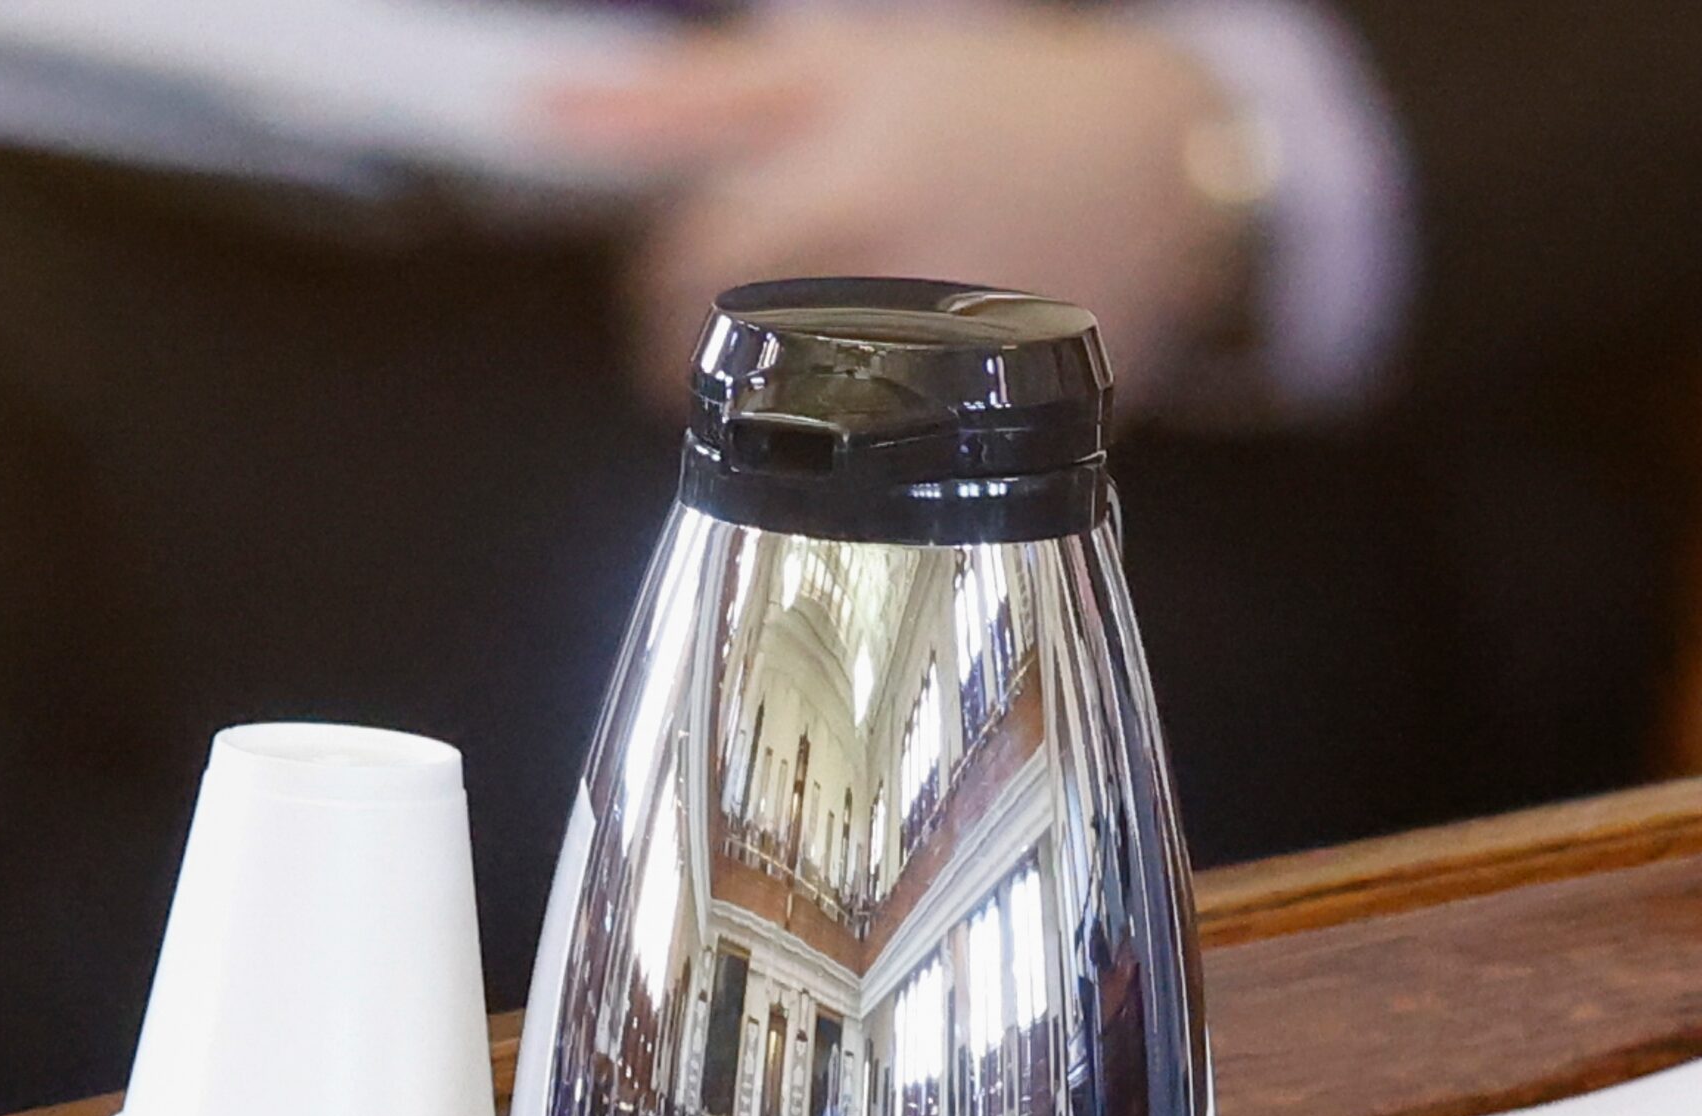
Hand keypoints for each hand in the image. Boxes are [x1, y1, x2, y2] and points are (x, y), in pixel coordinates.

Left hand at [545, 9, 1249, 407]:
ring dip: (805, 405)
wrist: (1159, 158)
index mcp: (842, 194)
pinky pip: (909, 459)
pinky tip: (920, 378)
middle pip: (743, 370)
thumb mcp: (834, 71)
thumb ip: (685, 98)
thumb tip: (542, 111)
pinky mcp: (1012, 425)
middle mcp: (895, 289)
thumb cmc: (986, 103)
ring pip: (819, 430)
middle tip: (746, 351)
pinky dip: (892, 432)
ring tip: (847, 350)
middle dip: (721, 369)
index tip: (658, 319)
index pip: (687, 282)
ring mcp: (958, 370)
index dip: (653, 310)